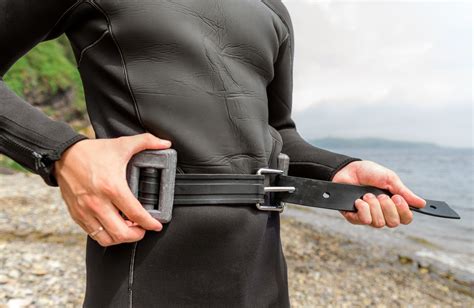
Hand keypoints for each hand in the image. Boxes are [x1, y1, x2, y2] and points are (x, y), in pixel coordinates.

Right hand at [54, 133, 171, 246]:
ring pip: (107, 238)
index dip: (150, 223)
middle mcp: (98, 202)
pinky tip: (114, 227)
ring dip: (121, 238)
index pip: (135, 213)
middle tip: (143, 229)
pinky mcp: (77, 215)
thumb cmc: (92, 152)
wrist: (63, 155)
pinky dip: (106, 235)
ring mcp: (85, 211)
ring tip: (129, 229)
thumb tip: (165, 143)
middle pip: (121, 232)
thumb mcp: (122, 144)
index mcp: (112, 187)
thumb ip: (147, 141)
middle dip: (137, 235)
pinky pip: (93, 234)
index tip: (156, 225)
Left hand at [332, 160, 425, 227]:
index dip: (404, 212)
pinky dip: (363, 208)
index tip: (397, 198)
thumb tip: (422, 203)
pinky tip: (358, 200)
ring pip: (379, 223)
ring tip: (367, 195)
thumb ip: (404, 192)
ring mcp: (368, 217)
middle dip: (388, 208)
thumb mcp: (389, 178)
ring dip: (374, 206)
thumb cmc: (368, 173)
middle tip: (380, 195)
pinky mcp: (354, 218)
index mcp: (393, 205)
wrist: (347, 169)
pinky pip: (365, 221)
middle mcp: (382, 214)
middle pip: (393, 223)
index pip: (406, 219)